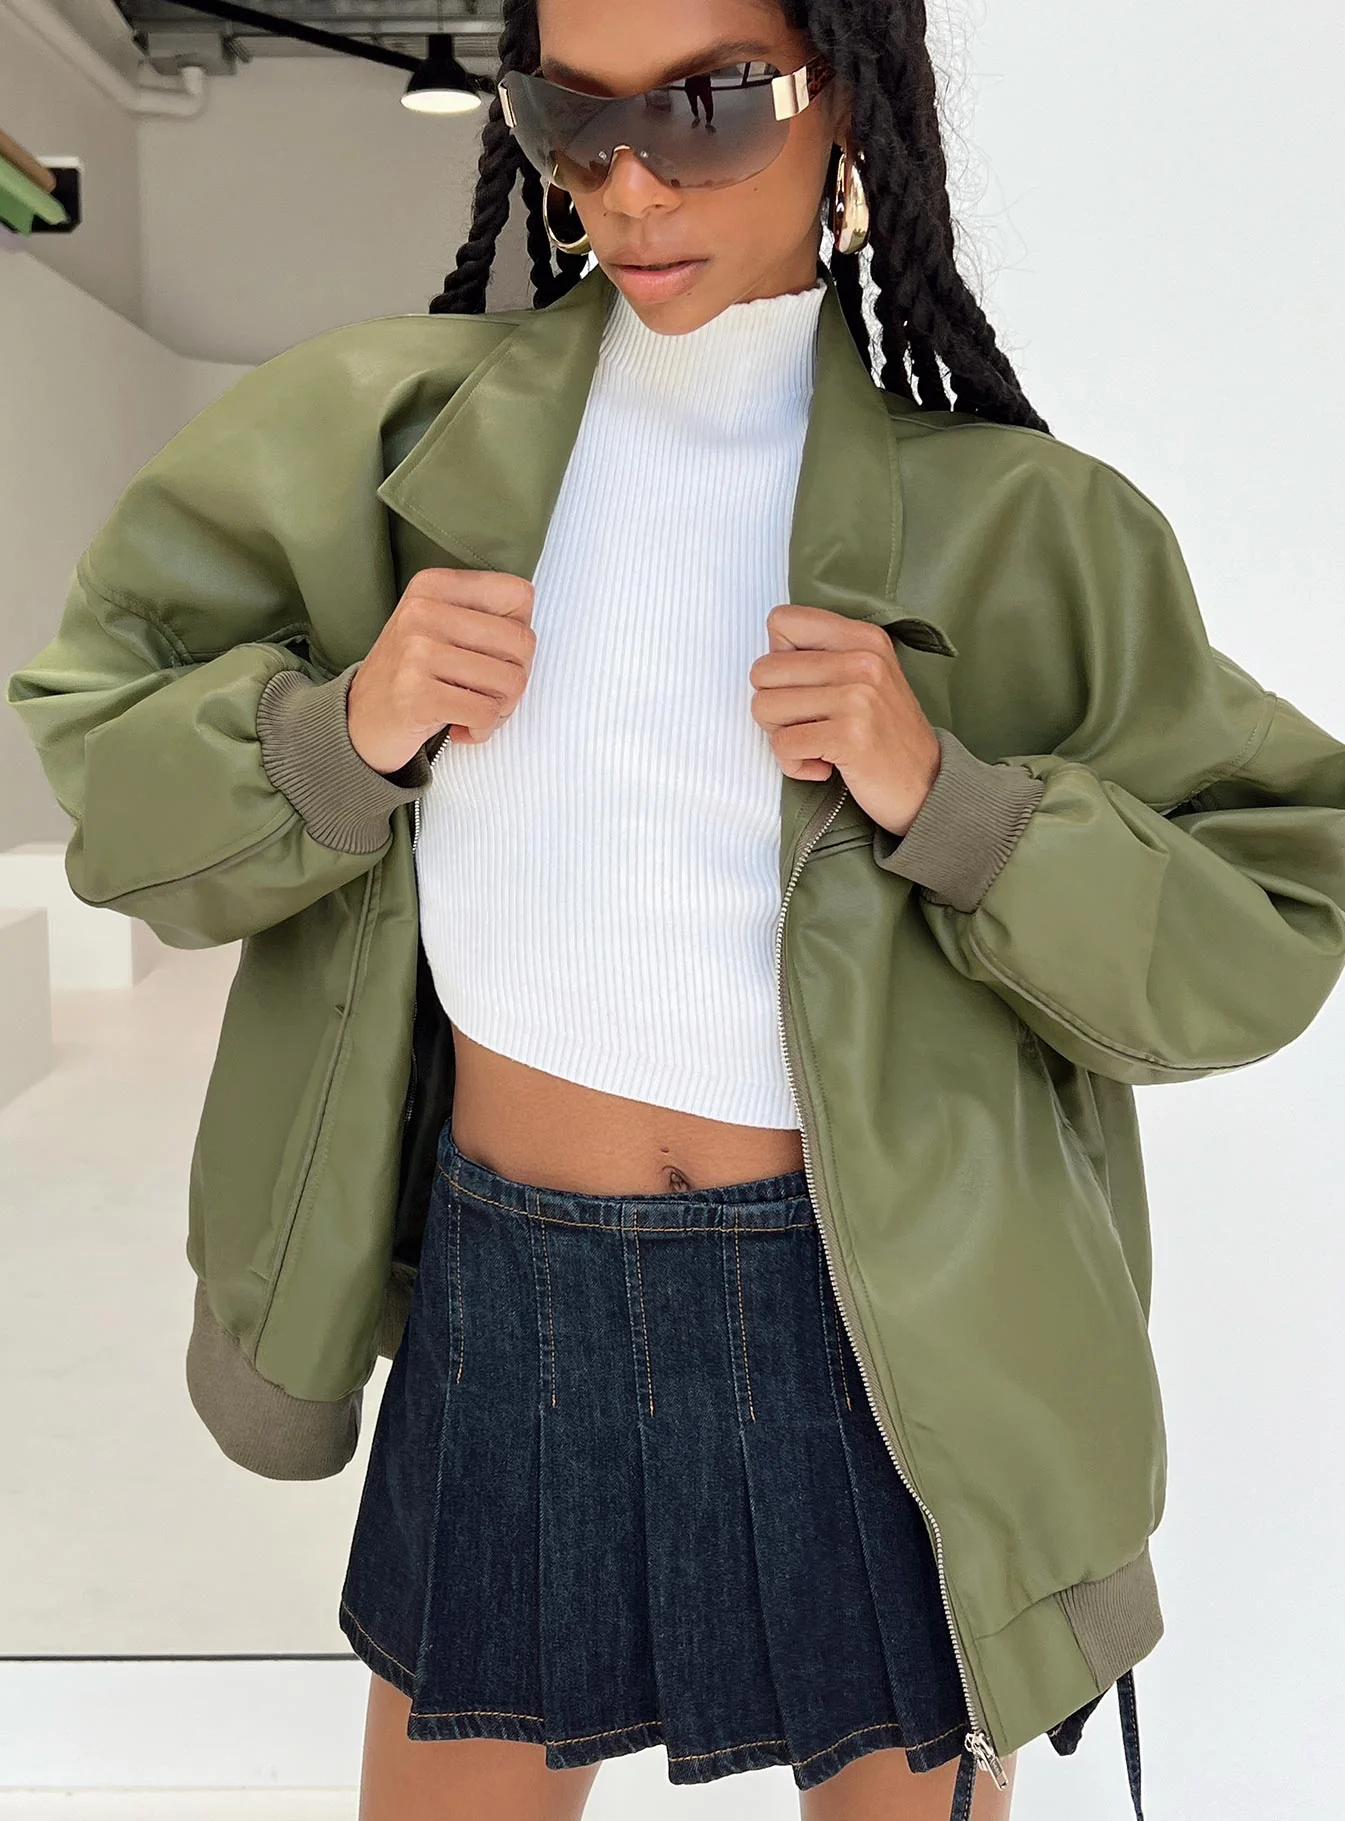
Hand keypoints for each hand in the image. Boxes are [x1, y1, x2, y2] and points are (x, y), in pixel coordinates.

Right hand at [347, 568, 535, 774]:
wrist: (358, 721)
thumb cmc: (413, 675)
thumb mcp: (440, 628)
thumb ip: (484, 619)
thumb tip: (529, 636)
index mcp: (434, 585)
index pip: (519, 595)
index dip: (519, 634)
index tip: (493, 654)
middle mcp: (423, 611)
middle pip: (522, 642)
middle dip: (516, 679)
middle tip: (488, 693)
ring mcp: (417, 653)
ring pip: (510, 682)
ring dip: (500, 709)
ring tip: (473, 711)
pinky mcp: (417, 695)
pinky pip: (486, 714)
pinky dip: (482, 730)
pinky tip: (460, 728)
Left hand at [748, 604, 941, 837]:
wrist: (929, 784)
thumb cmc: (886, 734)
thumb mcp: (867, 677)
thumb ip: (824, 656)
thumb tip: (768, 657)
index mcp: (863, 638)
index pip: (781, 621)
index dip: (777, 659)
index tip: (802, 686)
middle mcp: (862, 660)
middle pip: (762, 670)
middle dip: (772, 706)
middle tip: (805, 725)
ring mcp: (857, 698)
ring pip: (764, 707)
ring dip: (781, 737)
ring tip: (815, 745)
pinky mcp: (849, 737)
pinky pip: (782, 746)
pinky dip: (793, 764)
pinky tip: (822, 766)